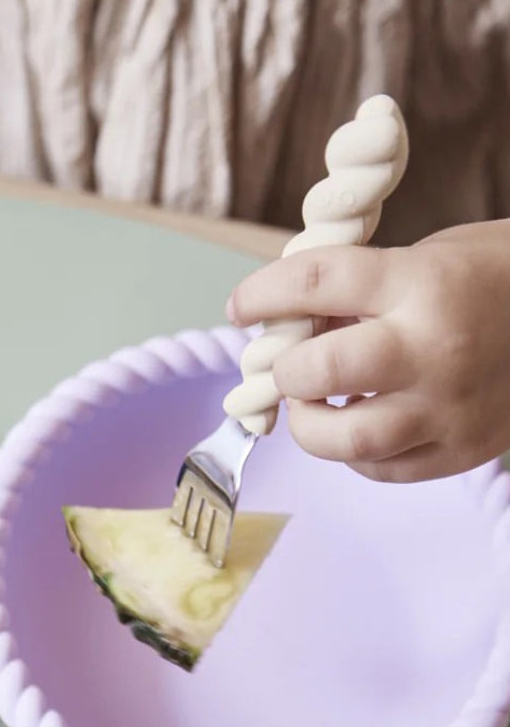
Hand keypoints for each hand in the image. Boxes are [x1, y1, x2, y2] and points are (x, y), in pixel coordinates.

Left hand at [225, 219, 509, 481]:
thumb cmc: (493, 276)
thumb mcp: (427, 258)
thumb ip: (360, 292)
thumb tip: (289, 327)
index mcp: (422, 283)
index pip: (315, 283)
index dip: (262, 294)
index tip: (241, 306)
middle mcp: (432, 349)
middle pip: (318, 371)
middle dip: (286, 370)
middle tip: (288, 366)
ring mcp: (448, 408)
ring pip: (344, 439)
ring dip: (310, 425)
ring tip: (313, 405)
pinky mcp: (461, 450)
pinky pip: (380, 469)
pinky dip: (354, 453)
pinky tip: (359, 423)